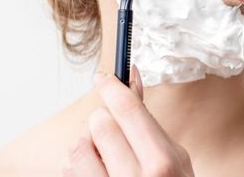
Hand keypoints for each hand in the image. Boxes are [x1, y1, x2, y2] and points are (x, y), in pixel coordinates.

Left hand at [62, 65, 193, 176]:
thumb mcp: (174, 161)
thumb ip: (149, 125)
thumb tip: (131, 77)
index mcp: (162, 164)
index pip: (128, 110)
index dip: (112, 87)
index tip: (103, 78)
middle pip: (100, 123)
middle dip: (103, 124)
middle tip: (113, 137)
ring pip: (77, 147)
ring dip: (87, 149)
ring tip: (105, 162)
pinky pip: (69, 171)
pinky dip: (78, 171)